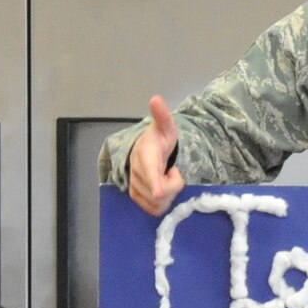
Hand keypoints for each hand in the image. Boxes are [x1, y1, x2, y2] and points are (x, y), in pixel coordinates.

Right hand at [128, 95, 186, 215]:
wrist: (144, 149)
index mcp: (144, 155)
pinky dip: (161, 202)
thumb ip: (162, 116)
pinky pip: (153, 209)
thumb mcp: (165, 127)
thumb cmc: (159, 139)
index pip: (149, 173)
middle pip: (160, 193)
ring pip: (157, 203)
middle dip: (173, 185)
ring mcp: (134, 186)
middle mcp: (136, 172)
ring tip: (166, 178)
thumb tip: (155, 98)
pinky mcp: (136, 197)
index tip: (161, 191)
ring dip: (168, 194)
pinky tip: (161, 188)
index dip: (155, 183)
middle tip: (173, 171)